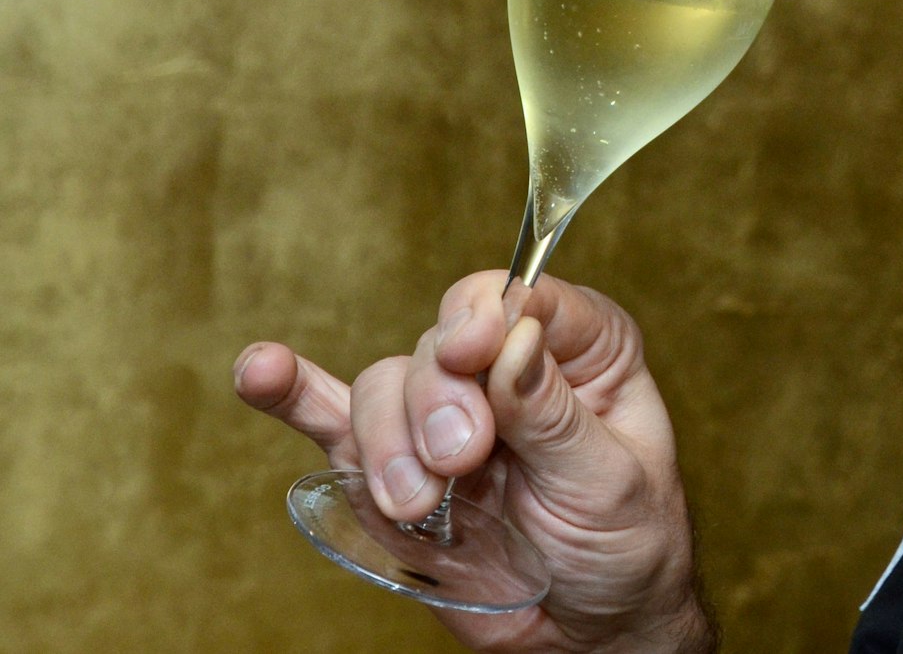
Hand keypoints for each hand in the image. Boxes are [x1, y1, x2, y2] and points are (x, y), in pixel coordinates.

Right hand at [235, 273, 714, 652]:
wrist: (590, 632)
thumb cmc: (627, 545)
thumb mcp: (610, 480)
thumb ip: (555, 414)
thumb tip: (514, 339)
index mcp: (579, 348)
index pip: (521, 297)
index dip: (488, 313)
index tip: (473, 352)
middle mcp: (505, 365)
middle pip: (444, 340)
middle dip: (439, 397)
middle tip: (461, 460)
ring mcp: (444, 413)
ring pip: (387, 385)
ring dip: (390, 441)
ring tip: (417, 504)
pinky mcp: (394, 465)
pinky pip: (332, 417)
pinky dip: (293, 393)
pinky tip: (260, 370)